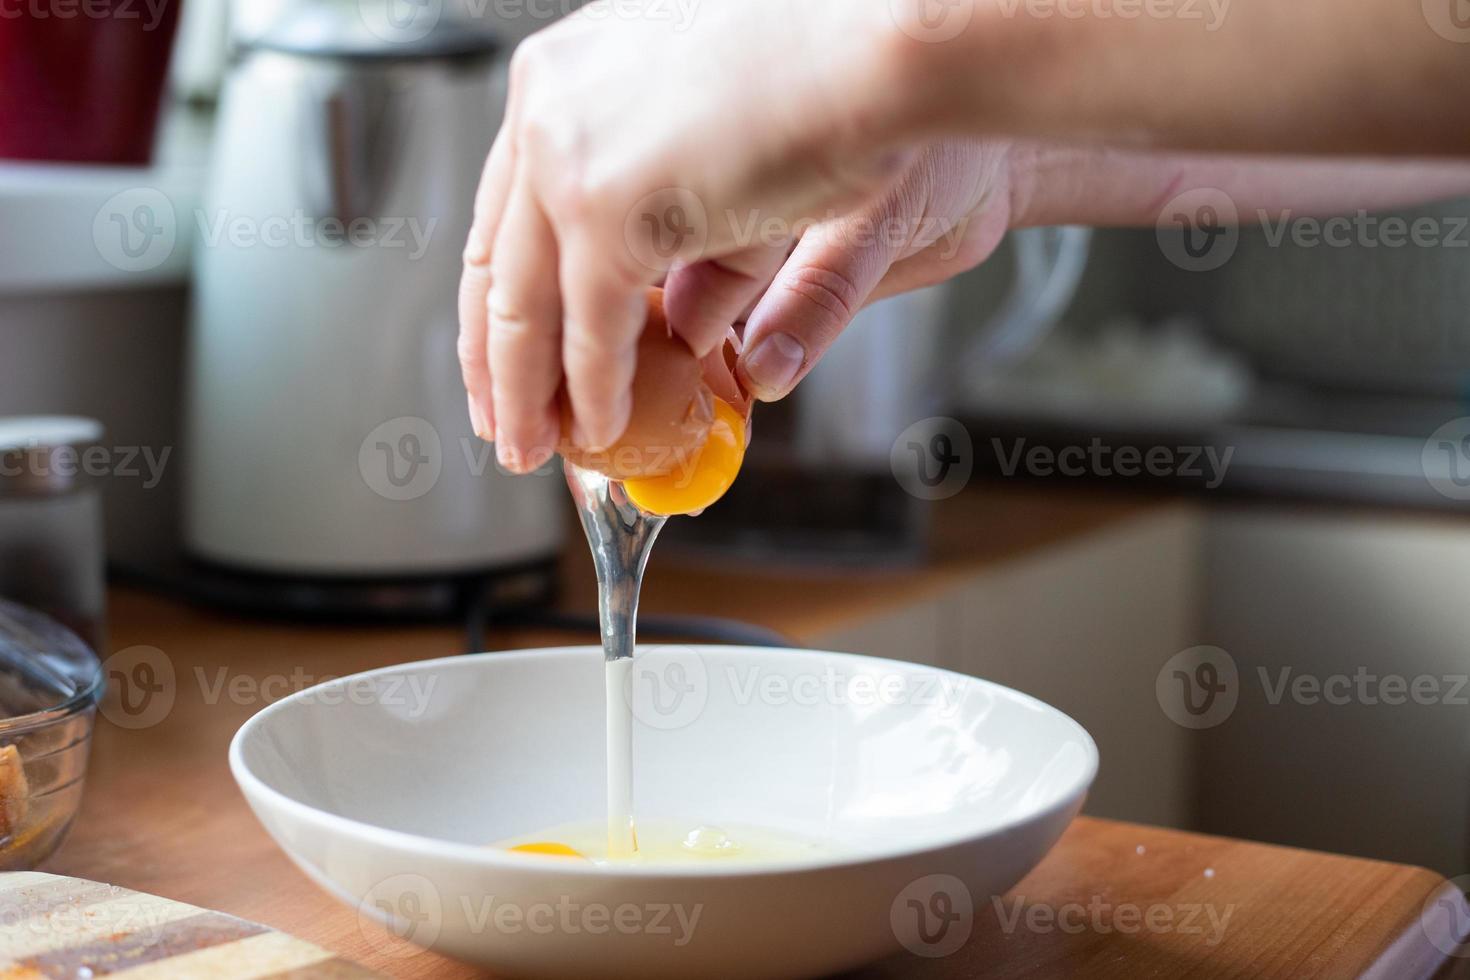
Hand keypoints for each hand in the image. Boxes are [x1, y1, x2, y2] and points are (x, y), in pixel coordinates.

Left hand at [458, 0, 953, 471]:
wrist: (892, 47)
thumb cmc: (843, 79)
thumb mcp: (742, 167)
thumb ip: (704, 249)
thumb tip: (682, 326)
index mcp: (571, 73)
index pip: (507, 201)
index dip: (502, 286)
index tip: (500, 346)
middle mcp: (552, 102)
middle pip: (495, 256)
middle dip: (493, 356)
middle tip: (500, 417)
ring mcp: (570, 154)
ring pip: (523, 303)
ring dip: (527, 390)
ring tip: (534, 445)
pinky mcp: (606, 208)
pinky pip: (589, 329)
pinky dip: (593, 390)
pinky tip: (600, 426)